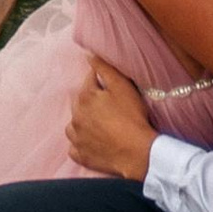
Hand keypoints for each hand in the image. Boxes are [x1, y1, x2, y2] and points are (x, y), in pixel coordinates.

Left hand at [68, 56, 155, 181]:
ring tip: (101, 125)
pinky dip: (81, 143)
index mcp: (85, 97)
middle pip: (80, 102)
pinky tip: (94, 142)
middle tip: (110, 107)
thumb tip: (89, 56)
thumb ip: (104, 69)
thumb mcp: (122, 87)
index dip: (101, 81)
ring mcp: (76, 138)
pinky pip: (75, 147)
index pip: (89, 80)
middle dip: (92, 101)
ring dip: (83, 122)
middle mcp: (75, 117)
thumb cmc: (132, 118)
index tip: (112, 88)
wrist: (138, 152)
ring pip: (75, 124)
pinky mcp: (80, 155)